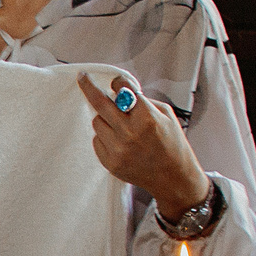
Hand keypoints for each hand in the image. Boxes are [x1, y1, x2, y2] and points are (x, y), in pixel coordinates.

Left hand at [76, 74, 210, 217]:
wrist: (173, 178)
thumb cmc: (172, 144)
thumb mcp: (166, 115)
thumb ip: (143, 101)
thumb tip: (120, 91)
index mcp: (147, 117)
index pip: (123, 89)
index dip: (119, 82)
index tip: (114, 81)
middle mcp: (129, 132)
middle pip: (99, 102)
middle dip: (89, 87)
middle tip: (82, 78)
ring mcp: (117, 149)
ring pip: (97, 121)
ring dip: (105, 118)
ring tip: (122, 127)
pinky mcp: (109, 162)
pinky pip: (97, 140)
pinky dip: (106, 136)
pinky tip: (121, 142)